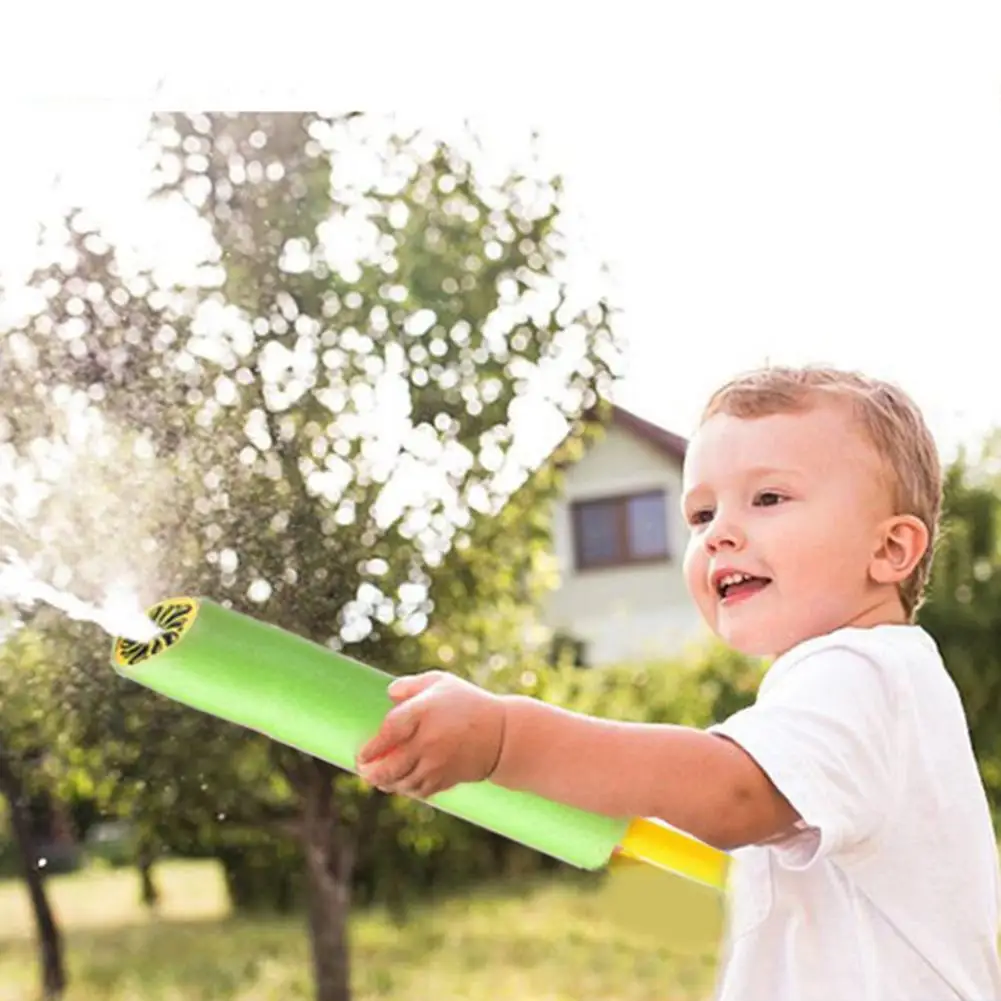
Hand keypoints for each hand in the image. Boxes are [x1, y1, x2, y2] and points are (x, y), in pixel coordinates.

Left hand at [355, 670, 505, 799]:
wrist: (502, 734)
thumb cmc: (468, 703)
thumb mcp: (441, 682)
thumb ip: (412, 685)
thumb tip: (390, 693)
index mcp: (423, 711)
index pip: (389, 732)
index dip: (371, 747)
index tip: (361, 754)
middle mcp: (428, 739)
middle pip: (390, 765)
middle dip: (372, 773)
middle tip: (364, 772)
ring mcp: (437, 762)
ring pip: (402, 782)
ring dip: (387, 784)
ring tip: (379, 780)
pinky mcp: (446, 779)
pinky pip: (419, 791)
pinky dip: (407, 790)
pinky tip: (401, 785)